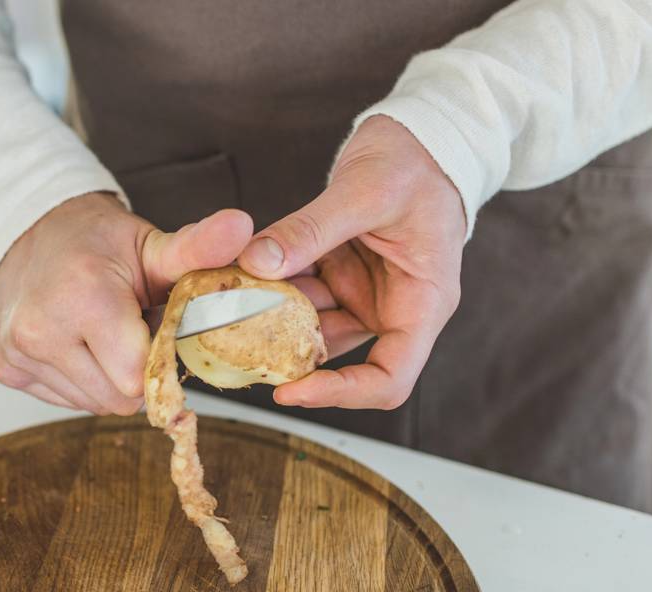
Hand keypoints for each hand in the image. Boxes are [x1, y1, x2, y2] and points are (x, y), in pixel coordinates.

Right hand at [0, 192, 252, 413]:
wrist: (28, 232)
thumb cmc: (97, 243)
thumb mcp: (151, 245)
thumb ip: (198, 249)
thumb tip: (243, 229)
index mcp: (84, 298)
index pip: (140, 376)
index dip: (158, 358)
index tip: (154, 328)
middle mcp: (41, 329)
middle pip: (118, 398)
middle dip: (135, 372)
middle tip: (128, 329)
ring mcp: (17, 352)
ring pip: (92, 404)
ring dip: (108, 378)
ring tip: (100, 333)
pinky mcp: (4, 368)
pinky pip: (65, 399)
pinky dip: (80, 379)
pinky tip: (76, 342)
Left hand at [239, 115, 466, 409]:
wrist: (419, 136)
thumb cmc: (415, 162)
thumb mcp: (364, 191)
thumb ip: (310, 230)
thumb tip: (257, 264)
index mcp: (423, 303)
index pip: (389, 378)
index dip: (341, 394)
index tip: (290, 389)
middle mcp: (393, 307)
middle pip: (339, 359)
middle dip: (286, 353)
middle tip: (235, 340)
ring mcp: (363, 293)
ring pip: (308, 326)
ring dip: (269, 317)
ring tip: (228, 301)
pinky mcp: (339, 275)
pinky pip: (299, 292)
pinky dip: (269, 286)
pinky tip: (238, 273)